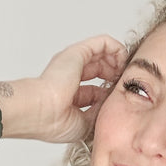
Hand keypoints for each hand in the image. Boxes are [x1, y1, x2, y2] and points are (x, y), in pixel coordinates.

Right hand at [0, 35, 127, 143]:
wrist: (41, 112)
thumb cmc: (54, 122)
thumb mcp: (84, 123)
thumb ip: (98, 112)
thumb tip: (111, 104)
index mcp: (65, 94)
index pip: (91, 90)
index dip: (106, 93)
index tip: (117, 101)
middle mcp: (68, 75)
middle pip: (97, 71)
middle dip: (113, 77)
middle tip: (123, 86)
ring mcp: (72, 62)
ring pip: (101, 54)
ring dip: (116, 62)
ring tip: (124, 73)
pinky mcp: (79, 52)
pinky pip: (104, 43)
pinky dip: (117, 49)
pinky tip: (123, 60)